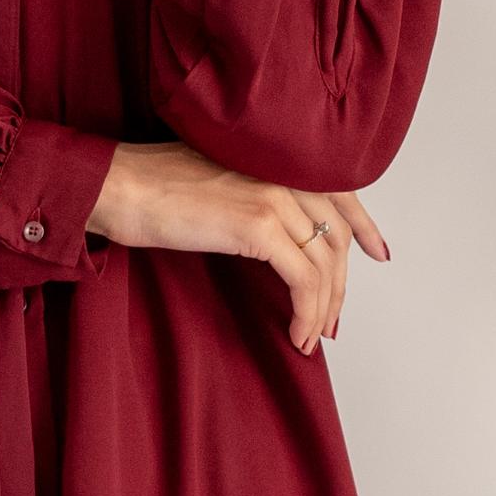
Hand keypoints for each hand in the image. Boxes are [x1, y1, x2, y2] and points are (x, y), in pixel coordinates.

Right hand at [87, 139, 388, 351]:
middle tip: (332, 322)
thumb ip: (253, 198)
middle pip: (336, 237)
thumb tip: (274, 240)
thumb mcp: (216, 183)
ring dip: (322, 310)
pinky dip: (306, 313)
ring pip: (324, 264)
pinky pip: (302, 280)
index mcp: (275, 158)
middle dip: (339, 287)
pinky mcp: (257, 225)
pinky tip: (297, 333)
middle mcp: (283, 172)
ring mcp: (274, 196)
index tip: (378, 252)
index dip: (364, 225)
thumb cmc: (150, 188)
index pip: (340, 191)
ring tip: (310, 337)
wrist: (116, 185)